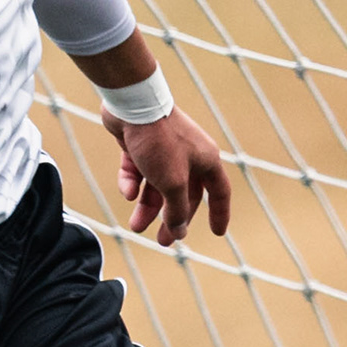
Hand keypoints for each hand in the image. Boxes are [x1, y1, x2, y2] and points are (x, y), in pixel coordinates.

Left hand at [108, 106, 233, 249]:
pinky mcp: (140, 145)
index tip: (217, 232)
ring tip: (136, 227)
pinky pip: (139, 172)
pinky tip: (128, 192)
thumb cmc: (160, 142)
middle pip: (184, 194)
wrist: (132, 105)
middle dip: (172, 218)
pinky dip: (132, 183)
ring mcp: (164, 150)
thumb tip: (178, 229)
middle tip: (163, 241)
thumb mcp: (172, 183)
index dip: (219, 213)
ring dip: (148, 207)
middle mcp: (188, 155)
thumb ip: (177, 209)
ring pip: (157, 186)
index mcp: (206, 160)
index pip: (219, 192)